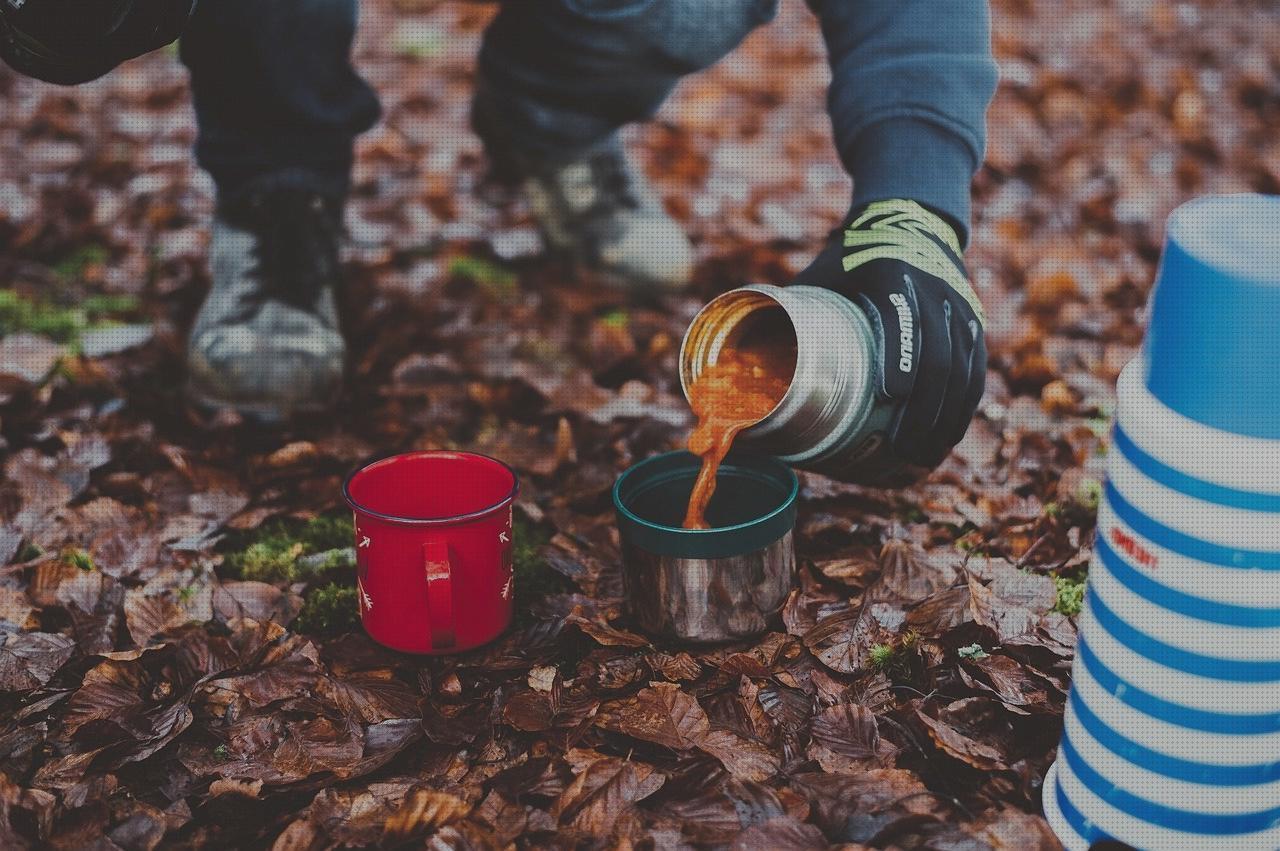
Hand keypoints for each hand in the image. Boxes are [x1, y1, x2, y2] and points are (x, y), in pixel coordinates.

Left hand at [792, 199, 986, 478]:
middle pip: (939, 354)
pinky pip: (974, 372)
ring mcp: (959, 308)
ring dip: (945, 418)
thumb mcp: (819, 274)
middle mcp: (933, 290)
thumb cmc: (848, 259)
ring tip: (923, 458)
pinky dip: (962, 410)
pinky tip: (945, 441)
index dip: (899, 354)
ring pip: (963, 370)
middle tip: (901, 449)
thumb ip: (785, 314)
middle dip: (924, 408)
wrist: (907, 221)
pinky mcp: (973, 325)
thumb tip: (736, 367)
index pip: (901, 313)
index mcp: (890, 272)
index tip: (890, 393)